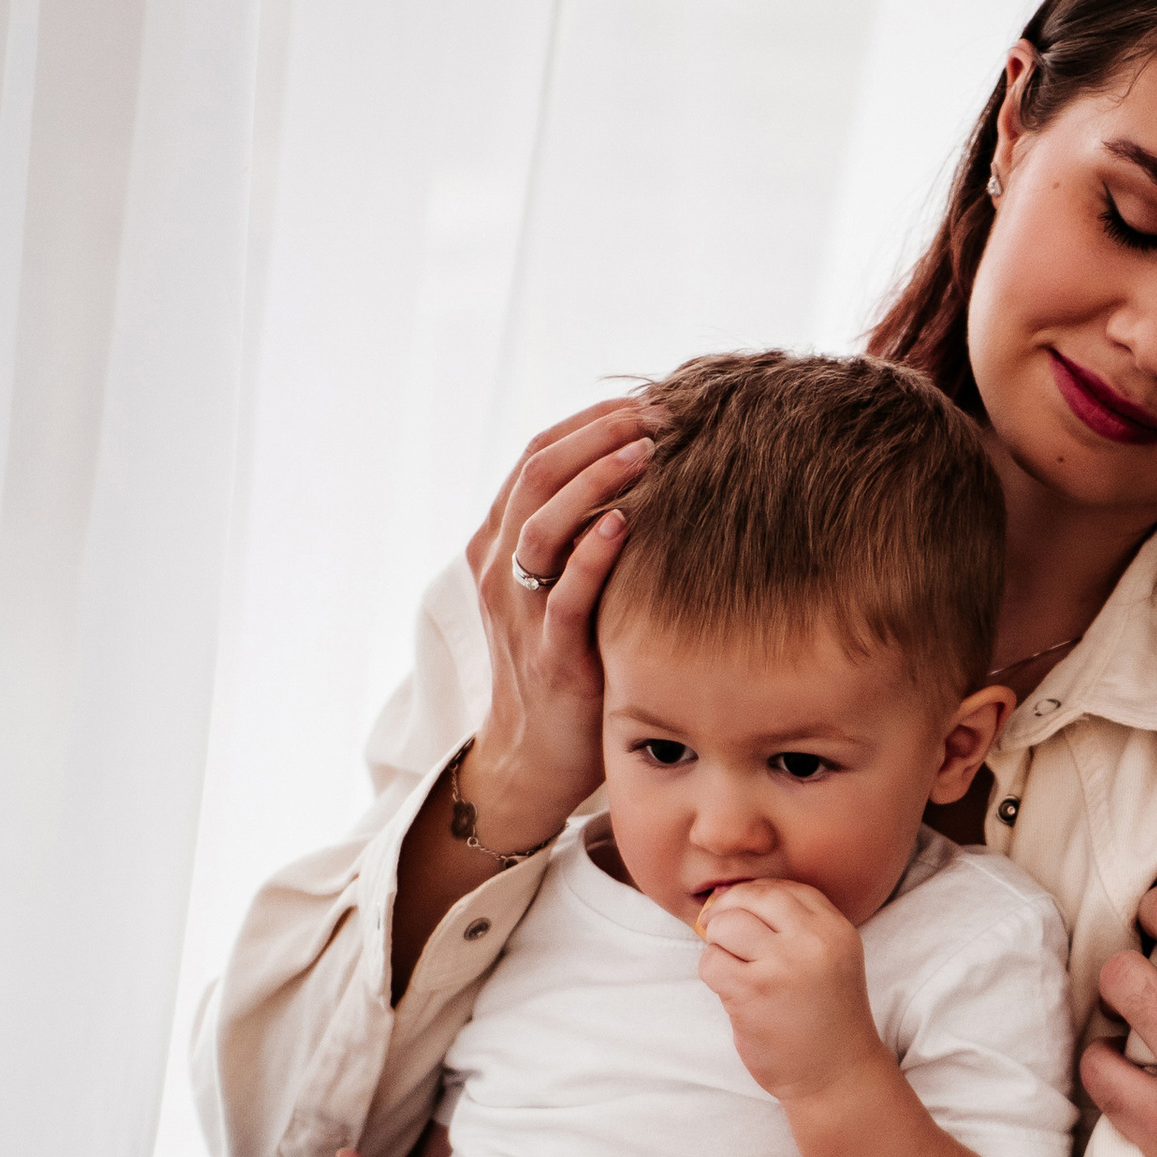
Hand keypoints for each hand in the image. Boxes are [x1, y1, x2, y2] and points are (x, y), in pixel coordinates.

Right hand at [459, 395, 660, 846]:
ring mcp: (518, 611)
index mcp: (500, 542)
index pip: (536, 455)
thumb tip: (650, 470)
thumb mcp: (564, 587)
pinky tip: (626, 524)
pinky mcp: (549, 654)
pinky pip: (564, 594)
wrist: (536, 756)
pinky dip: (592, 553)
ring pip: (541, 523)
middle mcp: (500, 568)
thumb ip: (583, 533)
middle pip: (536, 473)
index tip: (645, 400)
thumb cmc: (566, 662)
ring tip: (645, 449)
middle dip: (597, 435)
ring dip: (595, 479)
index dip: (588, 421)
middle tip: (656, 412)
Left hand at [697, 880, 884, 1104]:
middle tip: (722, 935)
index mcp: (836, 929)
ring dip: (718, 946)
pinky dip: (712, 973)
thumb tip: (731, 898)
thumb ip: (796, 927)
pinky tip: (731, 991)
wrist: (837, 1075)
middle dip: (728, 913)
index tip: (745, 919)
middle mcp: (813, 941)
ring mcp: (783, 966)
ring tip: (732, 969)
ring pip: (724, 926)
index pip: (784, 889)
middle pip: (750, 897)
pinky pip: (711, 963)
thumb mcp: (829, 959)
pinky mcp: (753, 993)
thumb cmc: (825, 1017)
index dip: (755, 898)